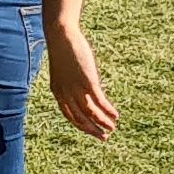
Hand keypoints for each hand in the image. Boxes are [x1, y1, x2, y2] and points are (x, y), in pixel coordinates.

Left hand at [45, 18, 118, 140]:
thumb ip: (71, 81)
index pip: (70, 116)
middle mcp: (65, 94)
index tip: (92, 131)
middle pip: (80, 119)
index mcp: (58, 92)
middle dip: (93, 130)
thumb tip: (82, 87)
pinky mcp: (88, 82)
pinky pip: (99, 102)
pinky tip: (115, 115)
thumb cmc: (63, 50)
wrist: (61, 36)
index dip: (82, 126)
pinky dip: (108, 111)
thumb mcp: (65, 70)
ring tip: (113, 128)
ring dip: (103, 122)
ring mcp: (76, 89)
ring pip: (90, 113)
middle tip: (104, 138)